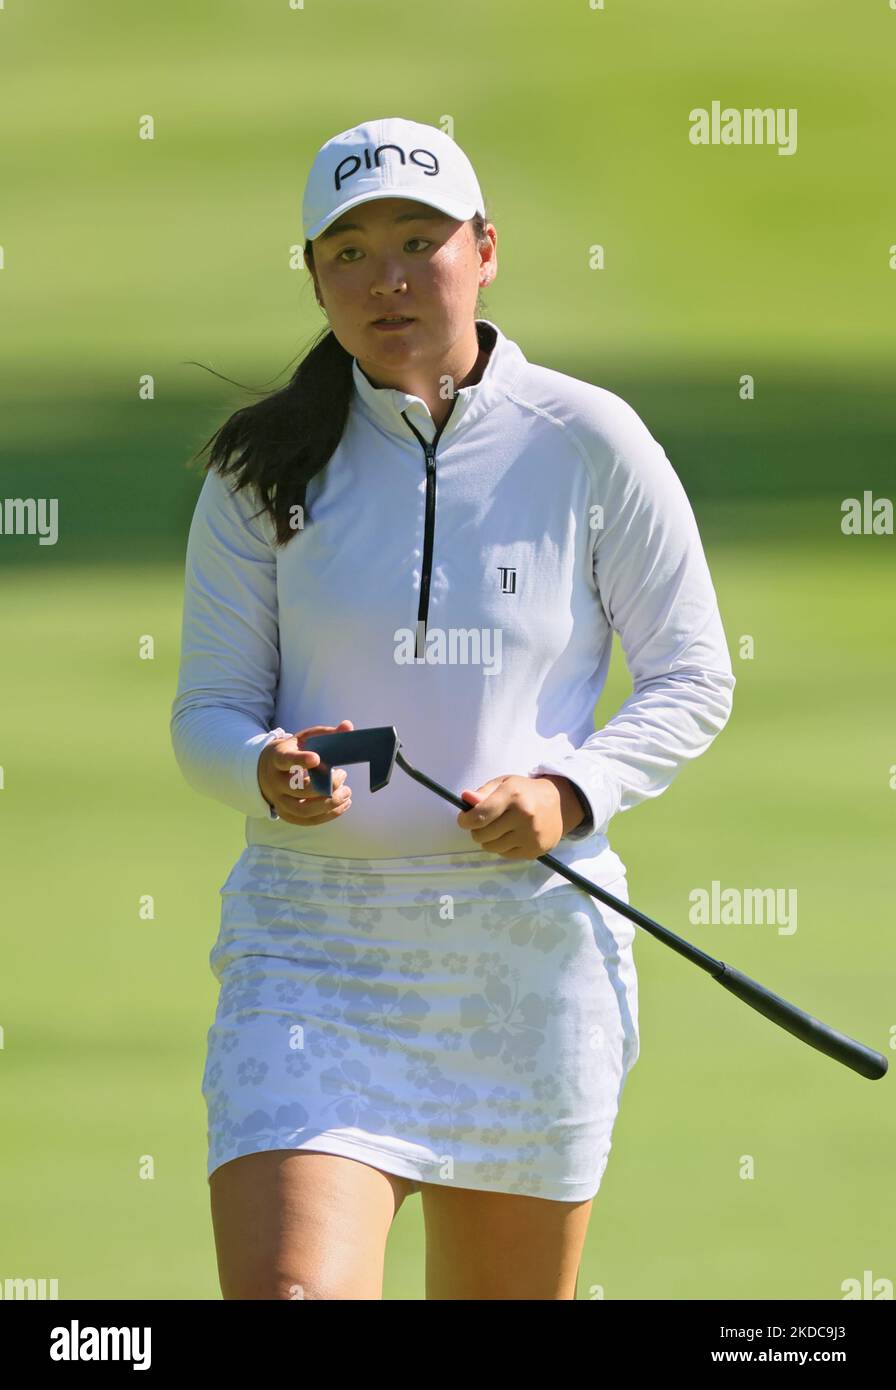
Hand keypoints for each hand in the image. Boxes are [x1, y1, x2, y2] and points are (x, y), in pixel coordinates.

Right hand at [257, 720, 354, 825]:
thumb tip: (348, 726)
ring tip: (347, 792)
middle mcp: (275, 782)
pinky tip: (343, 804)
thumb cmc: (293, 751)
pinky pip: (308, 820)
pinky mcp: (287, 815)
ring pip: (303, 809)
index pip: (285, 760)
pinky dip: (328, 815)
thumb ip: (326, 733)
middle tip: (343, 775)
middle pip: (297, 789)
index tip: (316, 759)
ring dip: (329, 803)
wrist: (267, 770)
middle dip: (325, 785)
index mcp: (277, 759)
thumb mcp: (304, 738)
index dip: (300, 760)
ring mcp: (279, 801)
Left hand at [456, 774, 585, 858]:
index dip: (466, 820)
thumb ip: (482, 793)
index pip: (480, 815)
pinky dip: (502, 847)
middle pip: (482, 834)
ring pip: (491, 847)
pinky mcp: (535, 849)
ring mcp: (531, 834)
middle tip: (484, 823)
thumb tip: (465, 798)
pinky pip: (505, 855)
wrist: (559, 803)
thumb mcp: (504, 784)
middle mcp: (524, 815)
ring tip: (499, 829)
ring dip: (489, 840)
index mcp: (513, 795)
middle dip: (477, 830)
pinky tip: (511, 836)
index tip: (464, 820)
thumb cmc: (524, 792)